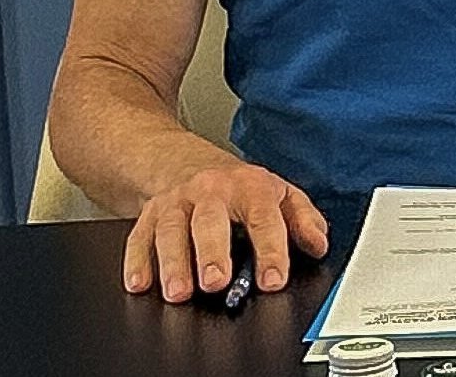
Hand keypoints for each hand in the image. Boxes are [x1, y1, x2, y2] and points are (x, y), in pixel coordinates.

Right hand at [122, 161, 328, 302]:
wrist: (185, 162)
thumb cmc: (239, 188)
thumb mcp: (280, 195)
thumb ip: (304, 220)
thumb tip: (318, 244)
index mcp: (250, 187)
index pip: (263, 218)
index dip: (270, 250)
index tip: (272, 280)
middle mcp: (211, 192)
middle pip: (210, 220)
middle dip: (212, 252)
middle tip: (215, 283)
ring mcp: (176, 202)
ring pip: (171, 229)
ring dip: (174, 262)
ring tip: (178, 293)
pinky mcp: (148, 215)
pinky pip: (139, 237)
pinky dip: (137, 261)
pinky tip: (140, 283)